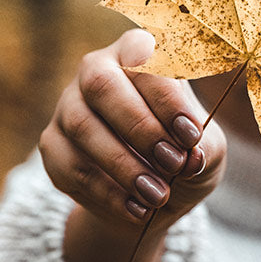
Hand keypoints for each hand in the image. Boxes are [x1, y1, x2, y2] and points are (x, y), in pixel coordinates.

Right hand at [38, 29, 226, 261]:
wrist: (151, 195)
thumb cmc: (183, 153)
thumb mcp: (207, 149)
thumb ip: (204, 148)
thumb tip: (191, 158)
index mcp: (139, 52)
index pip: (143, 56)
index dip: (166, 96)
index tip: (191, 135)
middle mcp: (97, 68)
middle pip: (101, 84)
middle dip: (140, 127)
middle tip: (174, 163)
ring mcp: (69, 104)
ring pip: (82, 126)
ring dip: (123, 165)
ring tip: (158, 195)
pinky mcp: (53, 143)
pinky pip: (70, 166)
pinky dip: (106, 193)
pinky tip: (136, 209)